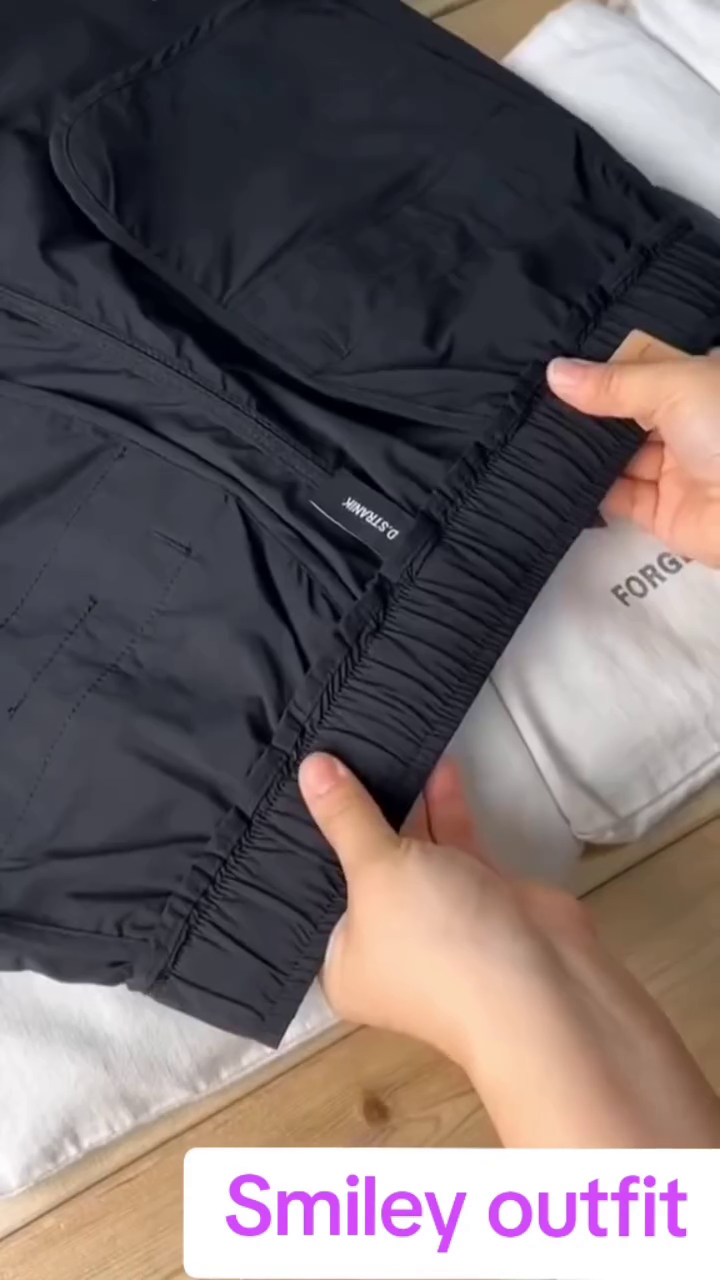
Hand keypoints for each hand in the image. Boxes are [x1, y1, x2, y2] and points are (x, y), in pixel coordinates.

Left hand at [299, 752, 719, 1146]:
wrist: (543, 985)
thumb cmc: (435, 938)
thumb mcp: (377, 871)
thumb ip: (346, 816)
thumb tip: (309, 766)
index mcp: (343, 962)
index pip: (313, 894)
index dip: (307, 841)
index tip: (295, 783)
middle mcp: (386, 943)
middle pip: (363, 867)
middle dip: (358, 813)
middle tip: (334, 749)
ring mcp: (438, 920)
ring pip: (412, 851)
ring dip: (406, 804)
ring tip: (383, 744)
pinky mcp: (481, 897)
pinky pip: (453, 845)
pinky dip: (446, 808)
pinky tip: (435, 763)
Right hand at [548, 349, 719, 565]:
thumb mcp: (675, 387)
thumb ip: (613, 383)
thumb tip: (555, 371)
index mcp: (697, 384)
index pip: (641, 370)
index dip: (601, 366)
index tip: (550, 360)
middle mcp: (685, 425)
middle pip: (624, 415)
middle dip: (584, 411)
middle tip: (530, 400)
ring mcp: (673, 470)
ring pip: (616, 457)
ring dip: (581, 451)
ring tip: (532, 436)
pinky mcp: (660, 513)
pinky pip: (617, 499)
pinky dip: (588, 491)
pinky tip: (552, 474)